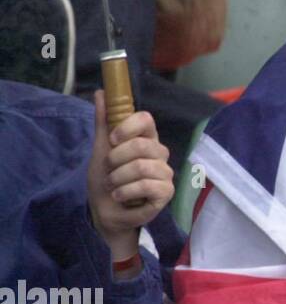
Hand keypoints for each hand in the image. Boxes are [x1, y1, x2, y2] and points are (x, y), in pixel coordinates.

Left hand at [87, 90, 172, 262]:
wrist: (106, 212)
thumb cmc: (105, 180)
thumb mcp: (100, 150)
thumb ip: (104, 122)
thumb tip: (101, 92)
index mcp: (146, 139)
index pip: (146, 119)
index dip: (127, 128)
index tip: (112, 140)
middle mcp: (159, 154)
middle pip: (141, 145)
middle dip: (116, 160)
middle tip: (109, 171)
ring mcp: (165, 173)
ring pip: (142, 167)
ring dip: (118, 179)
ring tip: (113, 186)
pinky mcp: (166, 192)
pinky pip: (146, 185)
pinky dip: (125, 192)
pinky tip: (120, 196)